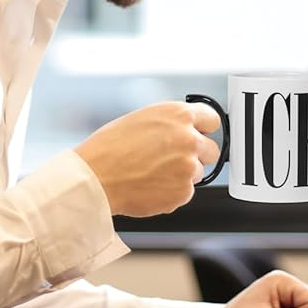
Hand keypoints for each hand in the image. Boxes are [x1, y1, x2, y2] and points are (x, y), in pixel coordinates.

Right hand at [74, 101, 220, 216]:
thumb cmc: (109, 147)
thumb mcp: (142, 119)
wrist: (96, 178)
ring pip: (197, 173)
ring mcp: (189, 167)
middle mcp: (189, 138)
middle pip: (211, 149)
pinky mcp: (184, 192)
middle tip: (172, 160)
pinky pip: (185, 192)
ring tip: (152, 173)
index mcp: (178, 114)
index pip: (212, 119)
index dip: (203, 129)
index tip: (199, 135)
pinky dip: (171, 192)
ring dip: (181, 175)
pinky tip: (149, 186)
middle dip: (196, 155)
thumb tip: (183, 129)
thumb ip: (170, 124)